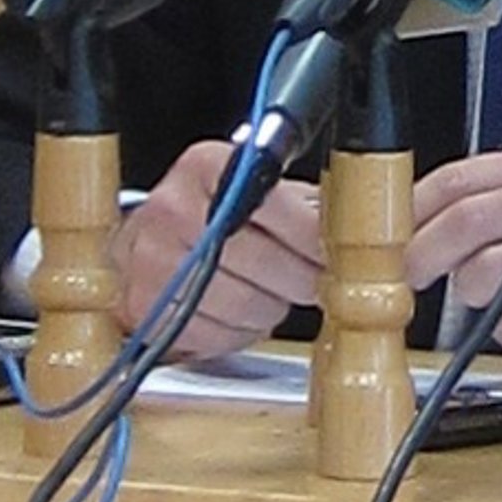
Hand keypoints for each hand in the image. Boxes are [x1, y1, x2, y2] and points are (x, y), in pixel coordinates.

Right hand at [109, 138, 324, 362]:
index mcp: (207, 166)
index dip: (316, 240)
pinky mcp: (142, 307)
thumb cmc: (206, 215)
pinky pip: (213, 335)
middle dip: (301, 280)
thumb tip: (364, 219)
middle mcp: (173, 207)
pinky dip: (236, 333)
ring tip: (269, 294)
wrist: (138, 244)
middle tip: (312, 281)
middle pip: (265, 262)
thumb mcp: (251, 188)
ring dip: (270, 308)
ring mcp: (152, 259)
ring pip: (243, 305)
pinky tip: (238, 313)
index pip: (281, 207)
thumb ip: (303, 202)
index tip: (335, 254)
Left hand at [406, 145, 501, 357]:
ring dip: (468, 289)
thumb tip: (415, 224)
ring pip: (487, 270)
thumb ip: (496, 199)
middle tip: (409, 272)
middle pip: (466, 219)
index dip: (414, 207)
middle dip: (422, 251)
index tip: (394, 232)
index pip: (459, 176)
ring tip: (482, 291)